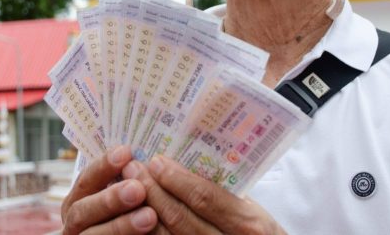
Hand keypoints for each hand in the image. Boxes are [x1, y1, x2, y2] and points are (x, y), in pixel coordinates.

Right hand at [61, 145, 158, 234]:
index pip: (86, 180)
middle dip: (110, 199)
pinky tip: (148, 234)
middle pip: (82, 210)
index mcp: (78, 200)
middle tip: (138, 189)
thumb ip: (127, 179)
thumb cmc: (124, 211)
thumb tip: (144, 158)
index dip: (103, 166)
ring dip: (121, 226)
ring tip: (150, 216)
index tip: (126, 152)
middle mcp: (74, 222)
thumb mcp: (119, 192)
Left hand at [122, 155, 286, 234]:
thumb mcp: (253, 210)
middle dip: (152, 190)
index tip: (156, 161)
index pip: (204, 197)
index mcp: (247, 223)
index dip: (176, 179)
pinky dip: (148, 233)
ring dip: (144, 211)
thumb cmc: (261, 234)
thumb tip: (184, 165)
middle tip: (132, 169)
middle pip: (180, 218)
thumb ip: (223, 191)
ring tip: (128, 188)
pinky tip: (134, 217)